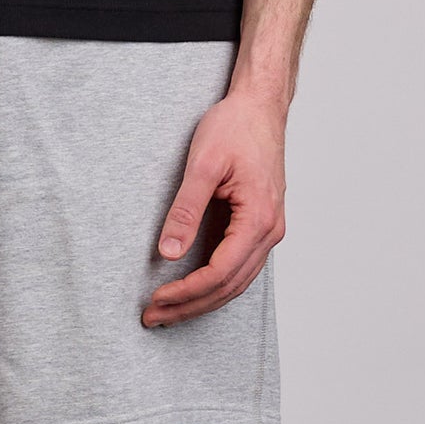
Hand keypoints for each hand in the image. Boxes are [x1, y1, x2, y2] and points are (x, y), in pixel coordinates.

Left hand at [143, 92, 285, 327]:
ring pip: (236, 284)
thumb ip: (185, 210)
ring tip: (168, 313)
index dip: (186, 292)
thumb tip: (168, 252)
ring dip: (201, 301)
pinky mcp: (261, 227)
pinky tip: (191, 292)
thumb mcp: (202, 164)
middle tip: (154, 318)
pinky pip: (239, 269)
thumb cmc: (236, 126)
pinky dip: (214, 286)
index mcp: (258, 218)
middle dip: (189, 306)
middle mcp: (270, 230)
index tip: (156, 300)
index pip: (219, 273)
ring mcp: (269, 231)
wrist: (260, 106)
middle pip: (228, 287)